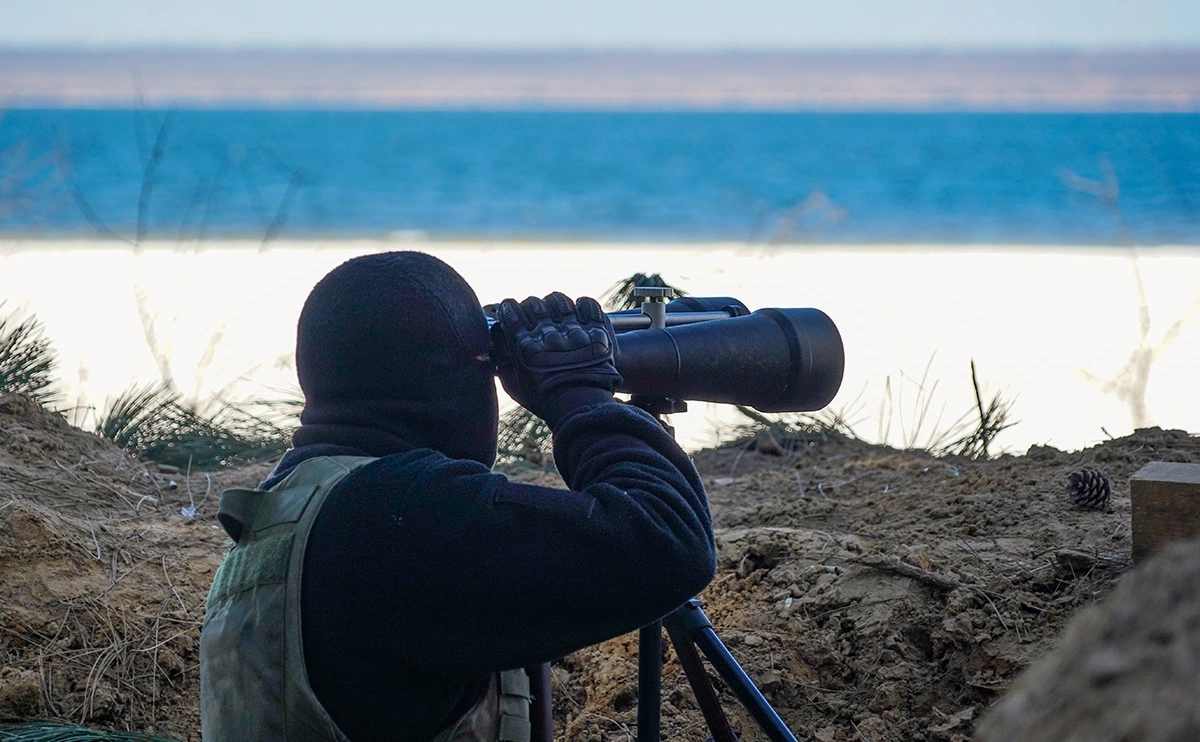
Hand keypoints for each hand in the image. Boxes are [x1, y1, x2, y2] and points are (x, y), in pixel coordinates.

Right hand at [491, 292, 620, 422]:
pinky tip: (578, 310)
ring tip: (556, 311)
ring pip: (560, 300)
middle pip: (534, 303)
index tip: (510, 308)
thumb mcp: (513, 383)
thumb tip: (494, 342)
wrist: (582, 407)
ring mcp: (574, 330)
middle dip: (531, 306)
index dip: (508, 308)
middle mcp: (549, 334)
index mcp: (526, 346)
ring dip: (555, 302)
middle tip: (533, 313)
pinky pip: (588, 305)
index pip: (511, 312)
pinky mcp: (595, 331)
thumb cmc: (544, 399)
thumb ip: (500, 361)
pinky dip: (583, 304)